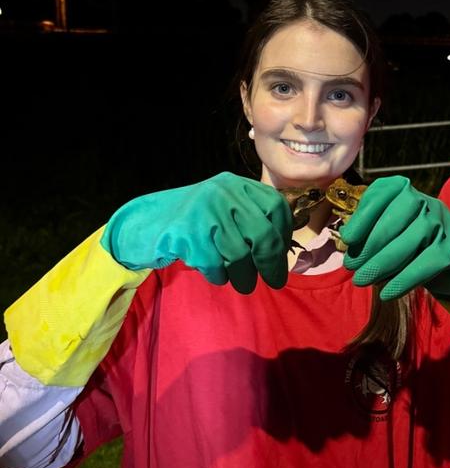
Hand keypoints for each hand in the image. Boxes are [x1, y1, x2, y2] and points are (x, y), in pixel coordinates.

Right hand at [100, 173, 292, 292]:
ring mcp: (204, 211)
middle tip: (275, 281)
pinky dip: (219, 276)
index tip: (282, 253)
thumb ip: (252, 219)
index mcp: (237, 184)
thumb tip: (284, 250)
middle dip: (272, 263)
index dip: (284, 233)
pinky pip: (215, 265)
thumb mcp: (226, 208)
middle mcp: (223, 192)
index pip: (275, 207)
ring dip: (245, 276)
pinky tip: (215, 274)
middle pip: (262, 234)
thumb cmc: (196, 222)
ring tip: (243, 283)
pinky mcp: (187, 233)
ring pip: (239, 255)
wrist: (147, 223)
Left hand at [341, 176, 449, 383]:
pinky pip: (429, 262)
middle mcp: (426, 201)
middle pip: (397, 218)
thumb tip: (346, 245)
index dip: (364, 217)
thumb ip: (367, 230)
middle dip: (371, 245)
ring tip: (363, 279)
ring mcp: (443, 222)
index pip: (382, 195)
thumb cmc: (406, 240)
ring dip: (384, 262)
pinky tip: (388, 292)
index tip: (348, 239)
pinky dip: (405, 279)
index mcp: (403, 190)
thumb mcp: (386, 229)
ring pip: (414, 238)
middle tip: (352, 267)